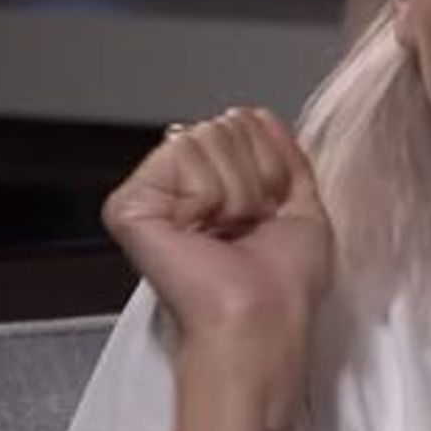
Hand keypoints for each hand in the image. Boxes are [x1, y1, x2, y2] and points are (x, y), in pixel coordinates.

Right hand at [103, 108, 332, 416]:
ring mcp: (150, 194)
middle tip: (249, 226)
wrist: (263, 318)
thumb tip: (257, 113)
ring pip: (207, 135)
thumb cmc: (285, 284)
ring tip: (229, 232)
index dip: (271, 165)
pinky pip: (182, 154)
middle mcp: (177, 188)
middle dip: (255, 175)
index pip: (241, 124)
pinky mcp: (130, 204)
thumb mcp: (300, 205)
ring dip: (237, 189)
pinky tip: (202, 230)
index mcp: (214, 188)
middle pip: (224, 124)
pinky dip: (208, 194)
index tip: (270, 213)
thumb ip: (283, 156)